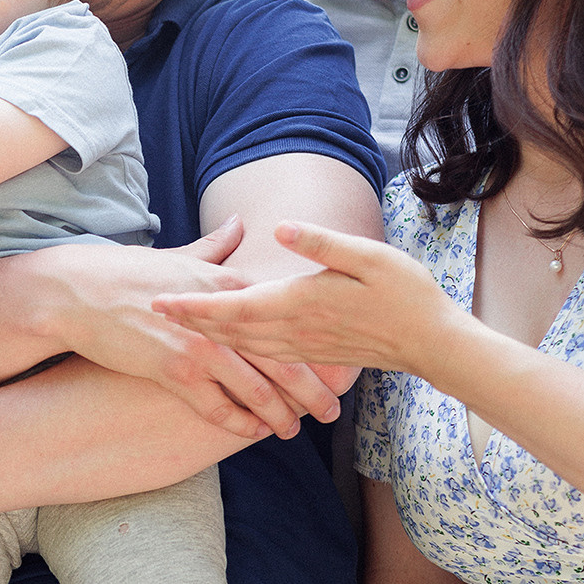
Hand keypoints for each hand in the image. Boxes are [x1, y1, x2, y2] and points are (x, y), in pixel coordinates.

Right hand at [50, 218, 339, 438]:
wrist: (78, 294)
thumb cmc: (126, 273)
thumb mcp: (178, 255)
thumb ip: (216, 246)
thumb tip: (238, 223)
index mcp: (229, 287)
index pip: (288, 320)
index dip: (316, 347)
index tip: (337, 365)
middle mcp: (224, 318)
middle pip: (284, 360)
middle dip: (313, 391)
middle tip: (333, 412)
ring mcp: (201, 346)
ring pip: (258, 389)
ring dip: (281, 415)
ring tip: (294, 430)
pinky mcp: (175, 371)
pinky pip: (217, 407)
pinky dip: (239, 423)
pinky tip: (252, 433)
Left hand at [153, 221, 464, 376]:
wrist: (432, 343)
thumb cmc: (405, 293)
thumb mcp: (368, 257)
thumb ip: (320, 244)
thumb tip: (279, 227)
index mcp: (300, 302)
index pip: (233, 306)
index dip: (194, 305)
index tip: (158, 301)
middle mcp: (294, 330)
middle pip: (228, 330)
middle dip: (188, 322)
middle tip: (150, 312)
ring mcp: (302, 346)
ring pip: (242, 346)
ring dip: (207, 337)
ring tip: (177, 327)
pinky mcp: (312, 354)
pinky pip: (263, 357)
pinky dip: (236, 351)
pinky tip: (226, 348)